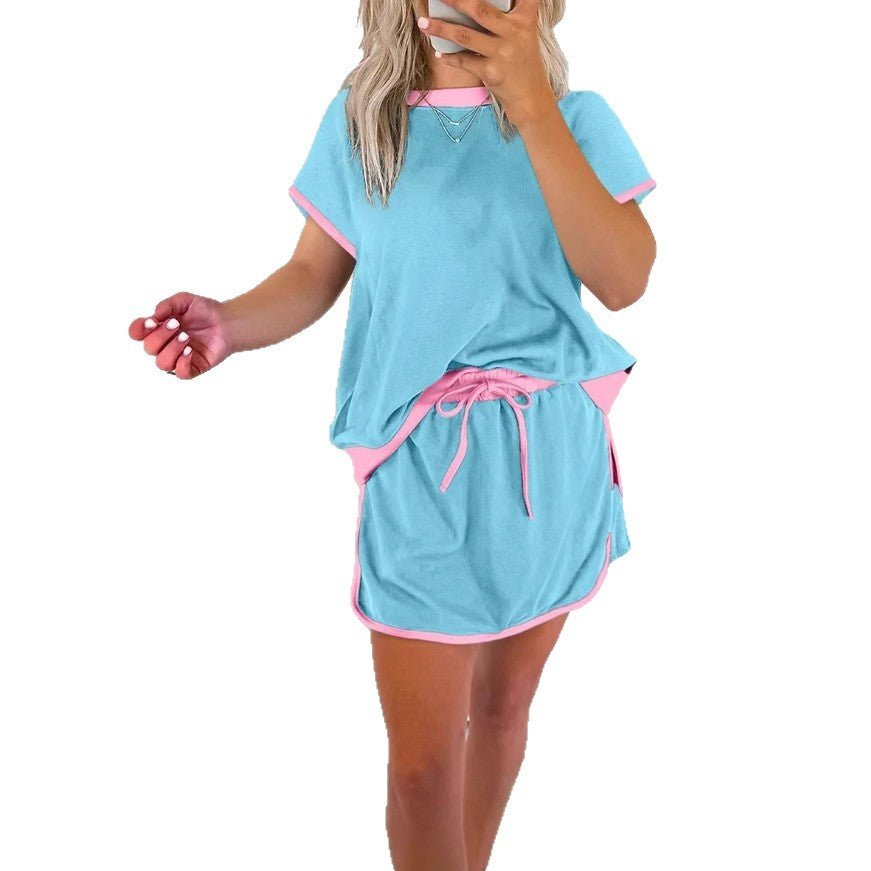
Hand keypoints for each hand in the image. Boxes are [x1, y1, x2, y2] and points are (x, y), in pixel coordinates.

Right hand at [128, 292, 232, 378]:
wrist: (227, 322)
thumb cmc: (205, 311)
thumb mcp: (185, 300)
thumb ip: (167, 305)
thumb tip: (153, 317)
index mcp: (158, 328)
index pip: (136, 334)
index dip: (138, 330)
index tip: (151, 321)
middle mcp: (164, 345)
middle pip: (149, 348)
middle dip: (161, 335)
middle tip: (177, 325)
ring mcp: (177, 358)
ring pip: (162, 363)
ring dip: (172, 349)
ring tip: (186, 337)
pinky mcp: (192, 368)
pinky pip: (180, 373)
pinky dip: (183, 363)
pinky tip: (191, 350)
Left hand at [417, 0, 554, 125]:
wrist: (531, 99)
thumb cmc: (523, 64)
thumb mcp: (525, 36)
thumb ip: (507, 19)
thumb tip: (471, 8)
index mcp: (525, 20)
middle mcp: (514, 33)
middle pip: (480, 9)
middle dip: (456, 0)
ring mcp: (502, 54)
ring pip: (465, 36)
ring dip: (441, 28)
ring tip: (424, 23)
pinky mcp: (491, 73)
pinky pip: (464, 61)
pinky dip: (449, 57)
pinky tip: (439, 52)